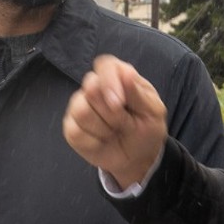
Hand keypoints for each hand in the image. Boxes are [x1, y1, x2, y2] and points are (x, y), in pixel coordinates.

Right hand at [63, 55, 167, 189]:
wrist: (138, 157)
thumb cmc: (147, 128)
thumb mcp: (152, 111)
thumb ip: (136, 92)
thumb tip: (125, 73)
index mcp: (118, 76)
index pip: (105, 65)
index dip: (109, 82)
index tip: (119, 103)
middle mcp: (95, 86)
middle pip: (91, 90)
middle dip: (112, 114)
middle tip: (126, 123)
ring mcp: (80, 105)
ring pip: (81, 112)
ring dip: (104, 129)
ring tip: (114, 132)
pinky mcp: (71, 126)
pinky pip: (75, 132)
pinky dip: (94, 142)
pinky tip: (102, 142)